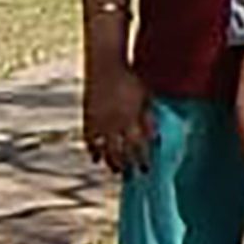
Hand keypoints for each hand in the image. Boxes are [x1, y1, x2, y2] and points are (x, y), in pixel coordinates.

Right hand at [83, 59, 156, 174]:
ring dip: (109, 161)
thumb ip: (149, 119)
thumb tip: (156, 138)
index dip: (142, 159)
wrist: (105, 66)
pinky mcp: (87, 117)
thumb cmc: (130, 79)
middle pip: (120, 151)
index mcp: (130, 118)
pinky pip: (88, 139)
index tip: (146, 170)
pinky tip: (95, 158)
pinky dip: (92, 150)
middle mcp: (114, 123)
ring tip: (115, 171)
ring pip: (103, 148)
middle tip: (131, 177)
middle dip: (126, 165)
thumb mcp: (146, 98)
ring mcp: (98, 121)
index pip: (137, 145)